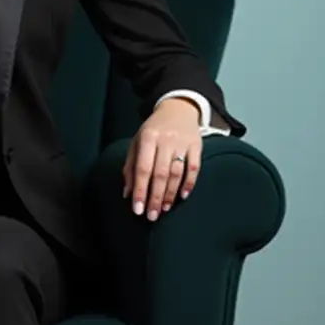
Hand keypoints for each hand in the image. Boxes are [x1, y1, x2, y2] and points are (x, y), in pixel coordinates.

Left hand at [122, 99, 201, 219]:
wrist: (178, 108)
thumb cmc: (153, 130)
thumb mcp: (137, 143)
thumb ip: (130, 167)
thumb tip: (127, 193)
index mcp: (147, 138)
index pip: (142, 169)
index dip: (140, 191)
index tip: (137, 209)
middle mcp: (165, 140)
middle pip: (160, 174)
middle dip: (155, 197)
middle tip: (151, 216)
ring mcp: (182, 142)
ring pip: (177, 173)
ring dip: (170, 193)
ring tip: (164, 209)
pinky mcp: (197, 145)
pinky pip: (194, 167)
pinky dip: (189, 183)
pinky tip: (183, 196)